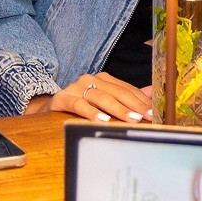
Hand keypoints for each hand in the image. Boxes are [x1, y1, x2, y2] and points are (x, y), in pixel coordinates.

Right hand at [26, 72, 152, 122]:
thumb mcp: (103, 102)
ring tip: (131, 119)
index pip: (127, 89)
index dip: (141, 101)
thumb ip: (126, 97)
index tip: (154, 112)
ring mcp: (76, 87)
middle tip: (147, 116)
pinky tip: (102, 120)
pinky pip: (79, 105)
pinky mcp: (62, 98)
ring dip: (118, 109)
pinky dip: (92, 113)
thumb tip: (151, 92)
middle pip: (117, 92)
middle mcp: (90, 80)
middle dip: (135, 105)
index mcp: (103, 79)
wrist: (47, 109)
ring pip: (101, 97)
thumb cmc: (79, 106)